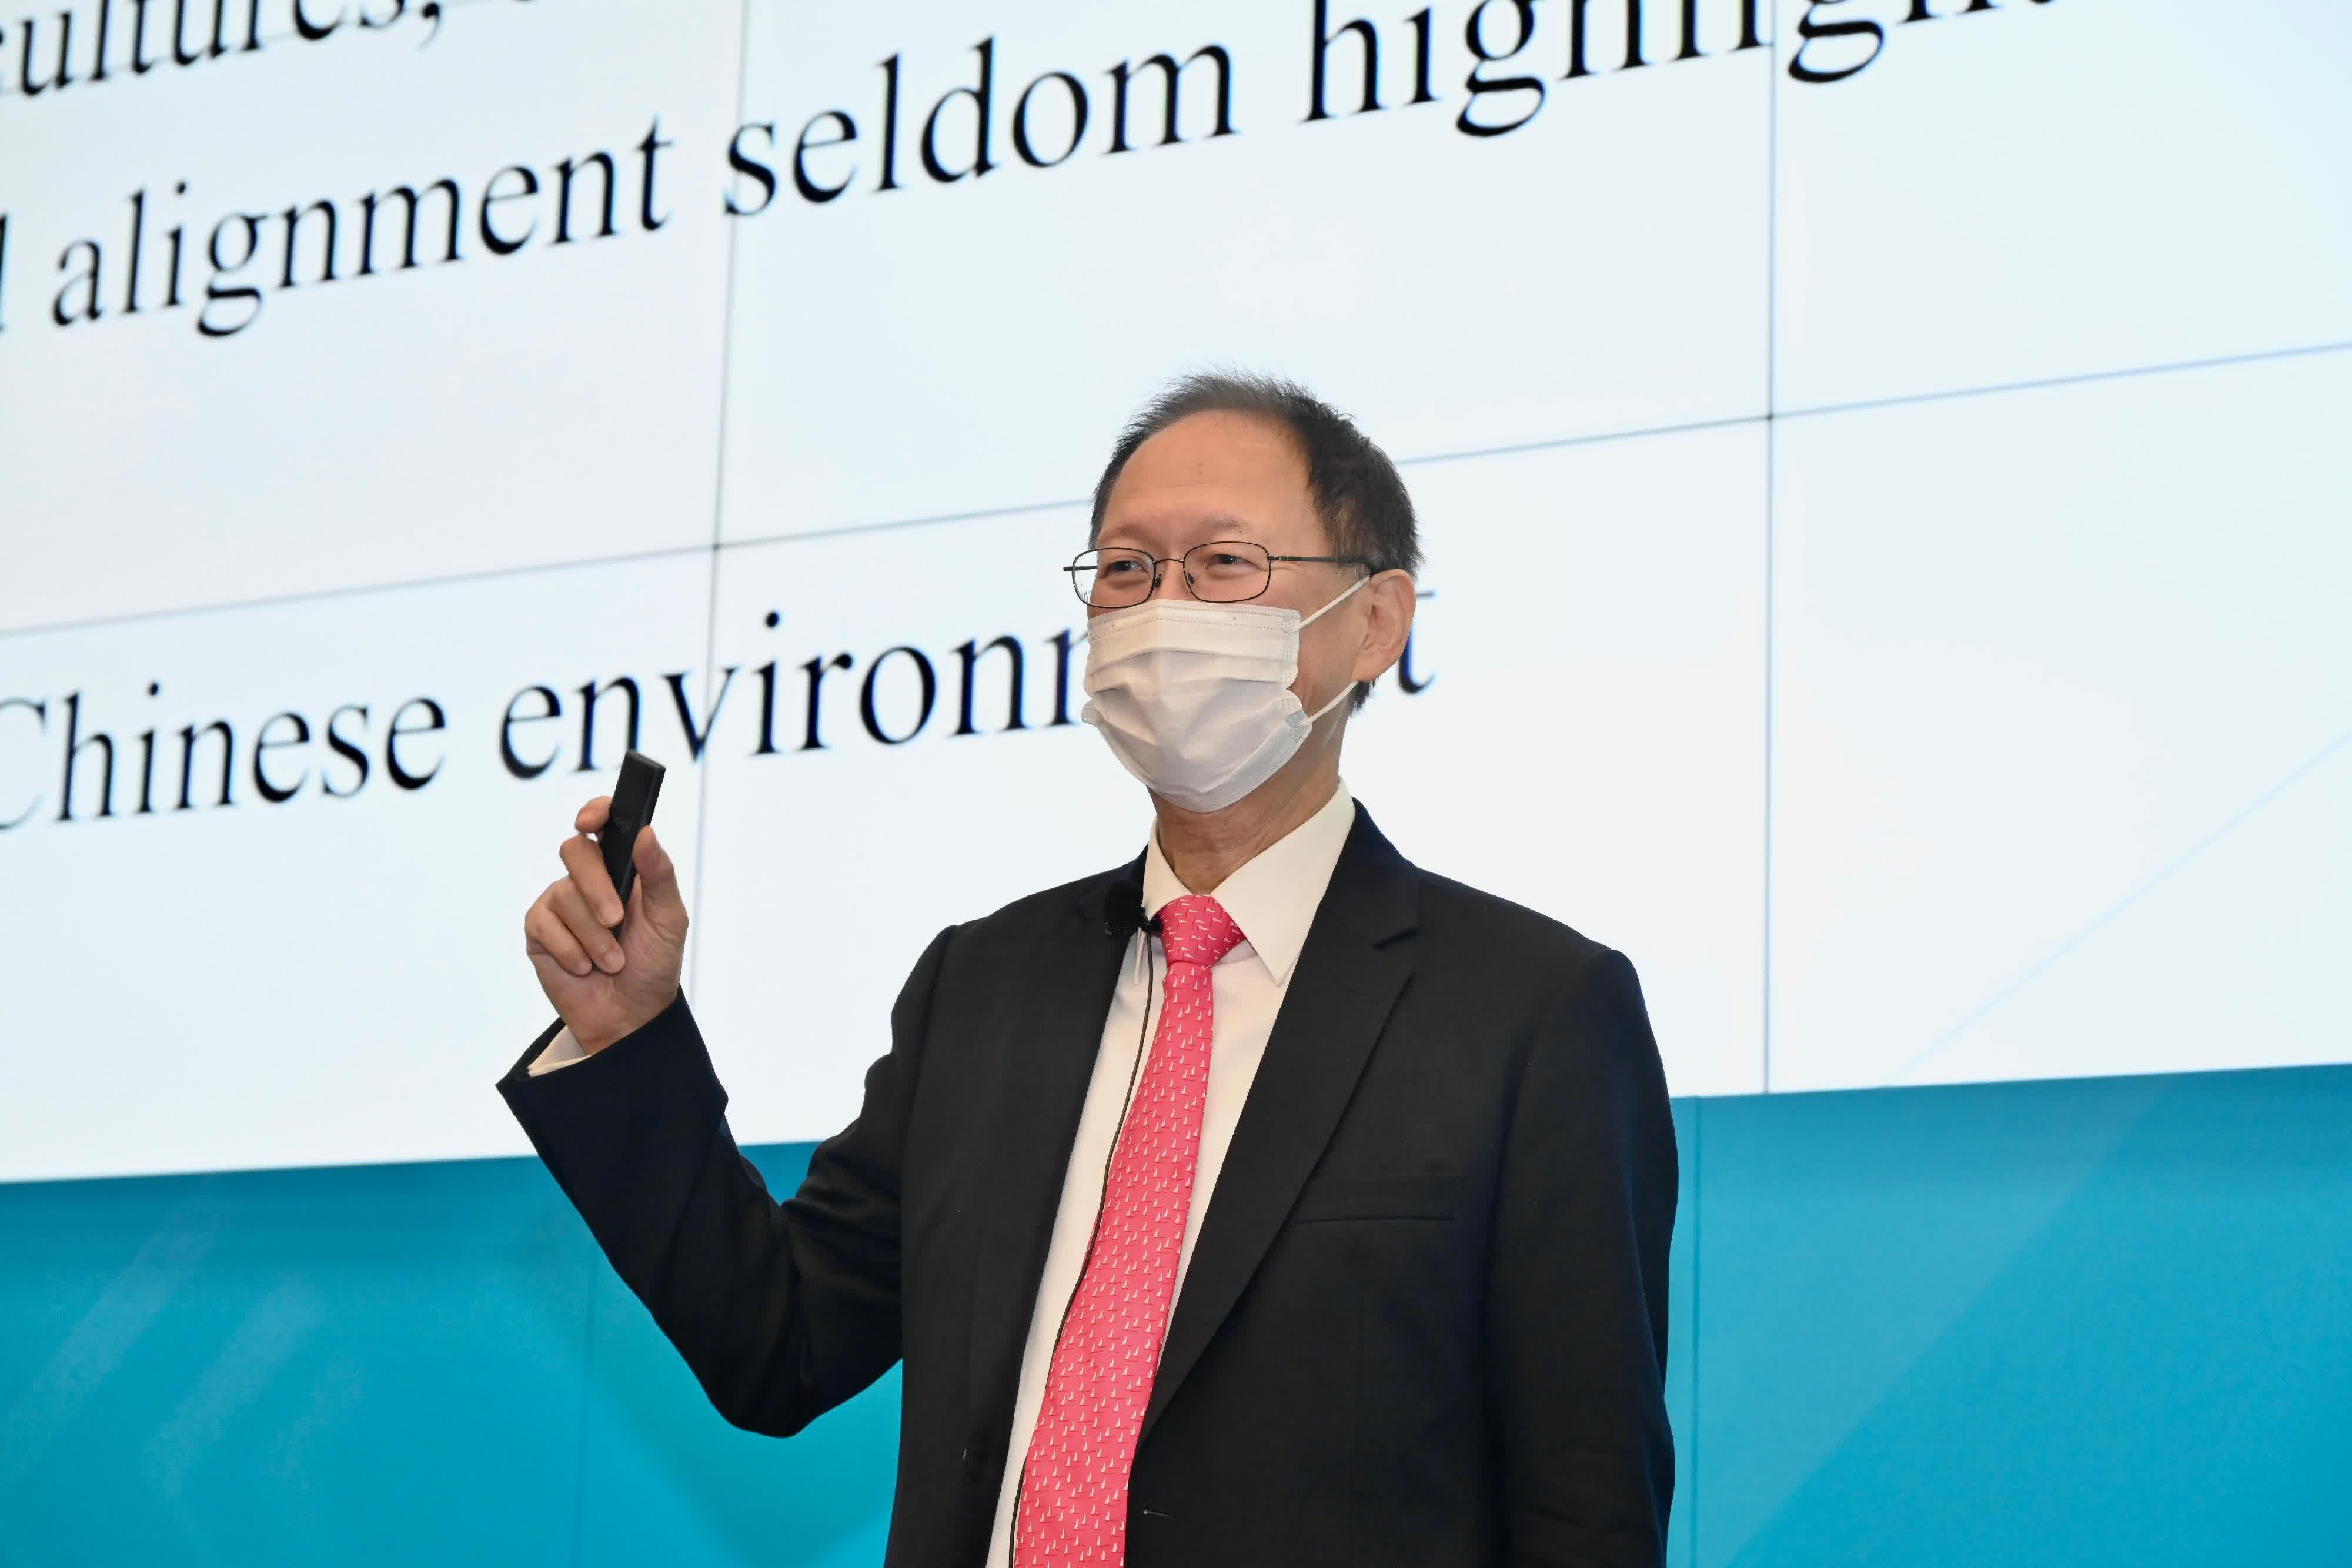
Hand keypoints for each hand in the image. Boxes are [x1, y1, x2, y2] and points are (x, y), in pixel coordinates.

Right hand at [523, 796, 688, 1053]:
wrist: (632, 1015)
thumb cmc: (654, 963)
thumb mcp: (669, 919)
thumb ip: (659, 874)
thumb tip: (646, 832)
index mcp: (623, 867)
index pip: (603, 822)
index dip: (593, 812)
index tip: (590, 821)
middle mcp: (588, 879)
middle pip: (575, 852)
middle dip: (596, 888)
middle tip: (616, 920)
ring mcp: (560, 903)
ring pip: (563, 895)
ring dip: (593, 936)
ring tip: (612, 962)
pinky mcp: (539, 931)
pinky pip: (544, 926)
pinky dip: (571, 952)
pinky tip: (585, 968)